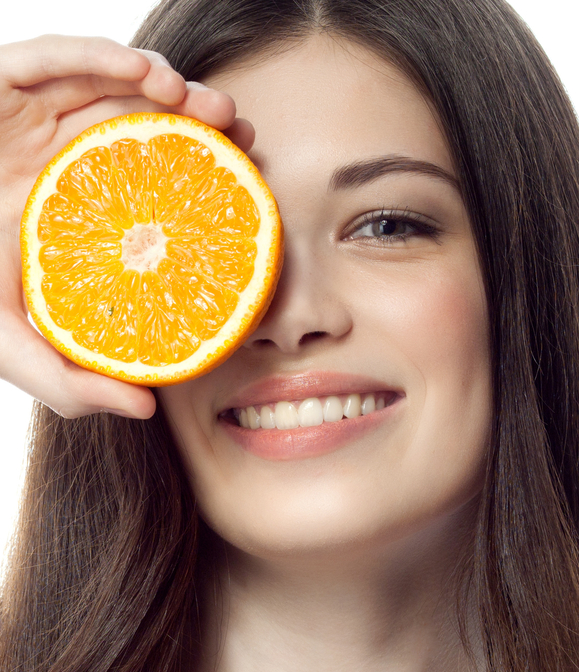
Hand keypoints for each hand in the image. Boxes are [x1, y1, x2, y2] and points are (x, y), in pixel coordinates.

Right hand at [0, 34, 254, 417]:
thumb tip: (146, 409)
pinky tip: (143, 71)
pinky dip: (100, 54)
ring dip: (170, 87)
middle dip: (203, 125)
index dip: (211, 181)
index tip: (253, 187)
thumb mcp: (19, 348)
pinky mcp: (1, 85)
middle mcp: (70, 160)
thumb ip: (73, 384)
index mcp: (88, 211)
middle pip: (150, 126)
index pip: (160, 185)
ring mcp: (36, 120)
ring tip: (208, 107)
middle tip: (241, 136)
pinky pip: (54, 57)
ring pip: (114, 84)